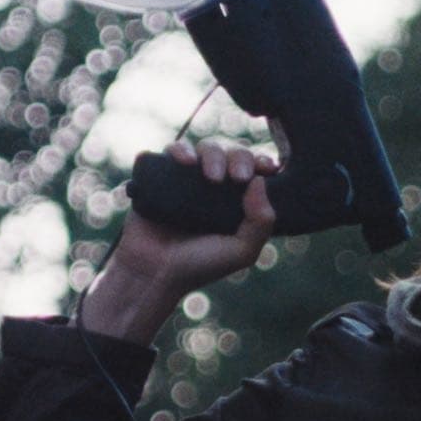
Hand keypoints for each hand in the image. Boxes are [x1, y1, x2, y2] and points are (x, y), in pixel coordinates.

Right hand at [81, 139, 277, 342]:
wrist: (153, 272)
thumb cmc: (199, 266)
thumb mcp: (241, 252)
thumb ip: (261, 222)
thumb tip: (260, 180)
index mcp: (236, 202)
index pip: (255, 170)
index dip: (262, 162)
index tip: (267, 168)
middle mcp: (214, 188)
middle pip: (232, 154)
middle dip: (241, 157)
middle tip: (239, 177)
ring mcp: (188, 180)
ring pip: (205, 148)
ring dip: (213, 154)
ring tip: (212, 176)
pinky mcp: (161, 177)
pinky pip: (171, 150)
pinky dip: (179, 149)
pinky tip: (185, 161)